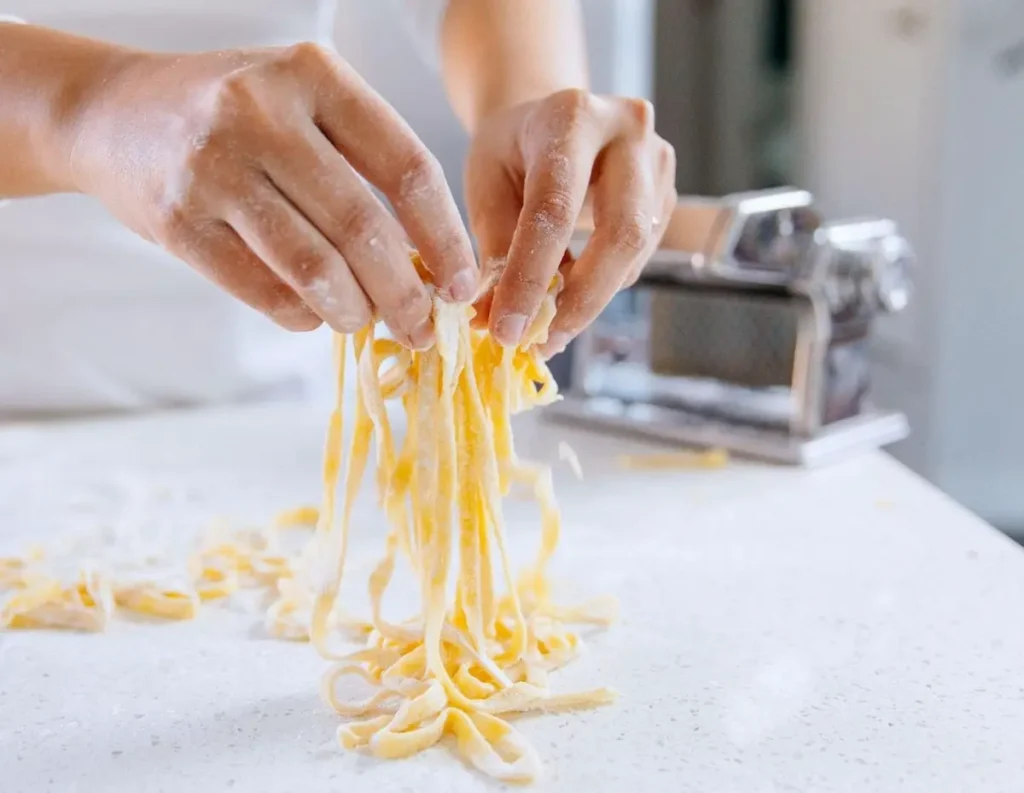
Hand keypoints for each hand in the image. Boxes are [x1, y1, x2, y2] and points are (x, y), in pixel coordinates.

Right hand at [68, 43, 476, 346]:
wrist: (111, 112)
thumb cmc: (231, 115)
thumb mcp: (302, 103)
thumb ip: (363, 165)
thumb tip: (429, 264)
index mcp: (314, 76)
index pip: (406, 168)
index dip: (446, 237)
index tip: (464, 285)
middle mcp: (261, 112)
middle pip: (363, 227)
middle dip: (405, 293)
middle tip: (422, 327)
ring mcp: (213, 167)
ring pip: (314, 267)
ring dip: (354, 311)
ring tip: (366, 322)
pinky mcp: (177, 222)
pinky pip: (262, 290)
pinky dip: (301, 315)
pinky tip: (314, 313)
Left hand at [465, 88, 676, 355]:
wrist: (551, 114)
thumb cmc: (511, 150)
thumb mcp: (486, 183)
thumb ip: (495, 247)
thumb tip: (497, 320)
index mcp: (571, 116)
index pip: (556, 208)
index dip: (531, 276)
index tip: (508, 329)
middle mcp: (628, 130)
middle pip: (620, 233)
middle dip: (579, 300)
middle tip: (540, 342)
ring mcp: (658, 162)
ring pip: (633, 253)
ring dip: (588, 302)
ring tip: (544, 328)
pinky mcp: (668, 194)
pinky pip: (637, 257)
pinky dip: (600, 288)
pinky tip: (568, 300)